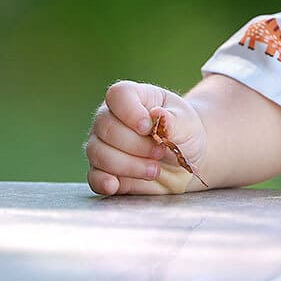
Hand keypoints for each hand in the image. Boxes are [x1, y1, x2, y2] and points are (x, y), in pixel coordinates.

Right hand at [85, 80, 208, 195]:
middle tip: (160, 152)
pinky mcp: (104, 171)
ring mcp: (103, 145)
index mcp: (132, 98)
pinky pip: (93, 176)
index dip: (130, 111)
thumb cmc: (184, 134)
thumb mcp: (187, 124)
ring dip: (127, 165)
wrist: (185, 162)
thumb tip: (157, 115)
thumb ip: (174, 120)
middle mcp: (110, 118)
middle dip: (135, 144)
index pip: (118, 95)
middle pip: (106, 127)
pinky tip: (115, 185)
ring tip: (154, 170)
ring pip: (98, 153)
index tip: (148, 128)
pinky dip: (102, 181)